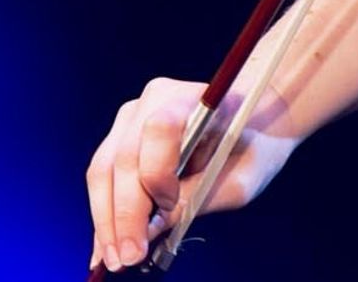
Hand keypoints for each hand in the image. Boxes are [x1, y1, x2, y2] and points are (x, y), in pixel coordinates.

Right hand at [85, 76, 298, 271]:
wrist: (255, 125)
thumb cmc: (253, 150)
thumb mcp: (241, 179)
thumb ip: (196, 200)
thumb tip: (147, 231)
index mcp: (196, 99)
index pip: (160, 128)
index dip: (157, 172)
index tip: (168, 206)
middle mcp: (157, 98)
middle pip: (124, 156)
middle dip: (123, 213)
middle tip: (127, 257)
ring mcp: (133, 114)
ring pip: (103, 169)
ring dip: (106, 219)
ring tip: (114, 258)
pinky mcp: (120, 134)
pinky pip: (102, 176)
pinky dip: (104, 213)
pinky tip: (106, 245)